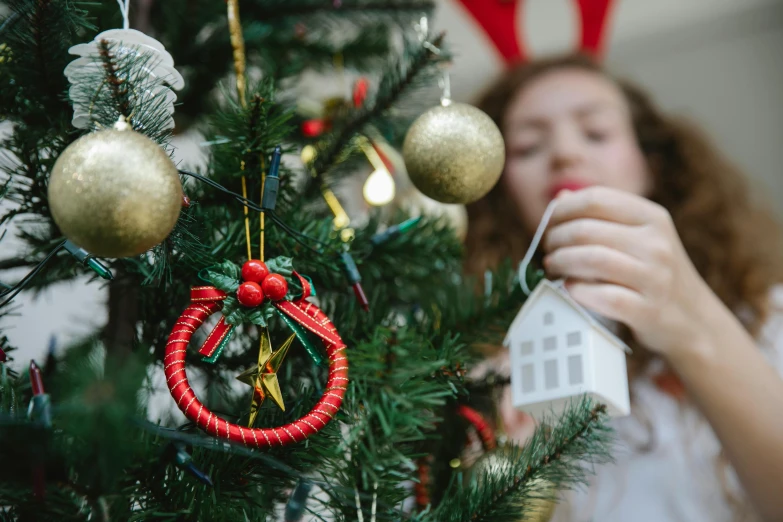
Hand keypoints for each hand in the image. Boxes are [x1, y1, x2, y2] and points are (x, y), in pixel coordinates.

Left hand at [542, 186, 718, 357]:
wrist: (694, 321)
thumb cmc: (653, 274)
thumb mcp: (639, 237)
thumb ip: (602, 216)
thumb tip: (561, 198)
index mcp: (653, 217)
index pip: (596, 199)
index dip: (562, 210)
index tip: (549, 223)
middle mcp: (657, 244)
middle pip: (586, 230)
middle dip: (555, 239)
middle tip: (547, 249)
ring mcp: (655, 278)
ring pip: (591, 260)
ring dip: (560, 262)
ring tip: (552, 266)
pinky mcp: (648, 310)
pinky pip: (602, 296)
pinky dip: (577, 291)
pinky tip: (568, 289)